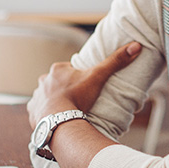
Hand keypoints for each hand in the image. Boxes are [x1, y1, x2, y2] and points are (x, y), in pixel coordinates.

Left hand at [27, 42, 141, 127]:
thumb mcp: (98, 77)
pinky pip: (38, 112)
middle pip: (56, 83)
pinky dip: (45, 115)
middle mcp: (44, 81)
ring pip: (46, 97)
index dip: (77, 78)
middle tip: (77, 101)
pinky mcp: (32, 112)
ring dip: (54, 102)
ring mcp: (36, 97)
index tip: (84, 87)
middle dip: (64, 90)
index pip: (67, 70)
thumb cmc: (78, 97)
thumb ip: (115, 61)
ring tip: (67, 112)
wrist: (59, 121)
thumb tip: (136, 46)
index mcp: (57, 70)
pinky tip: (55, 121)